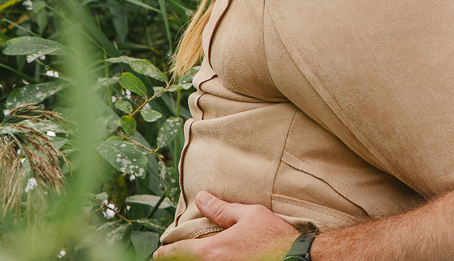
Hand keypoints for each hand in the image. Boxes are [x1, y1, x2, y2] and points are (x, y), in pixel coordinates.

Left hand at [151, 191, 299, 260]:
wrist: (295, 259)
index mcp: (213, 251)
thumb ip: (222, 209)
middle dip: (178, 258)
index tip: (158, 253)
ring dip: (193, 260)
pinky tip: (212, 259)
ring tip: (189, 256)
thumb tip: (201, 199)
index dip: (166, 252)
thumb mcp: (249, 215)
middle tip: (170, 256)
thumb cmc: (274, 237)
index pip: (180, 252)